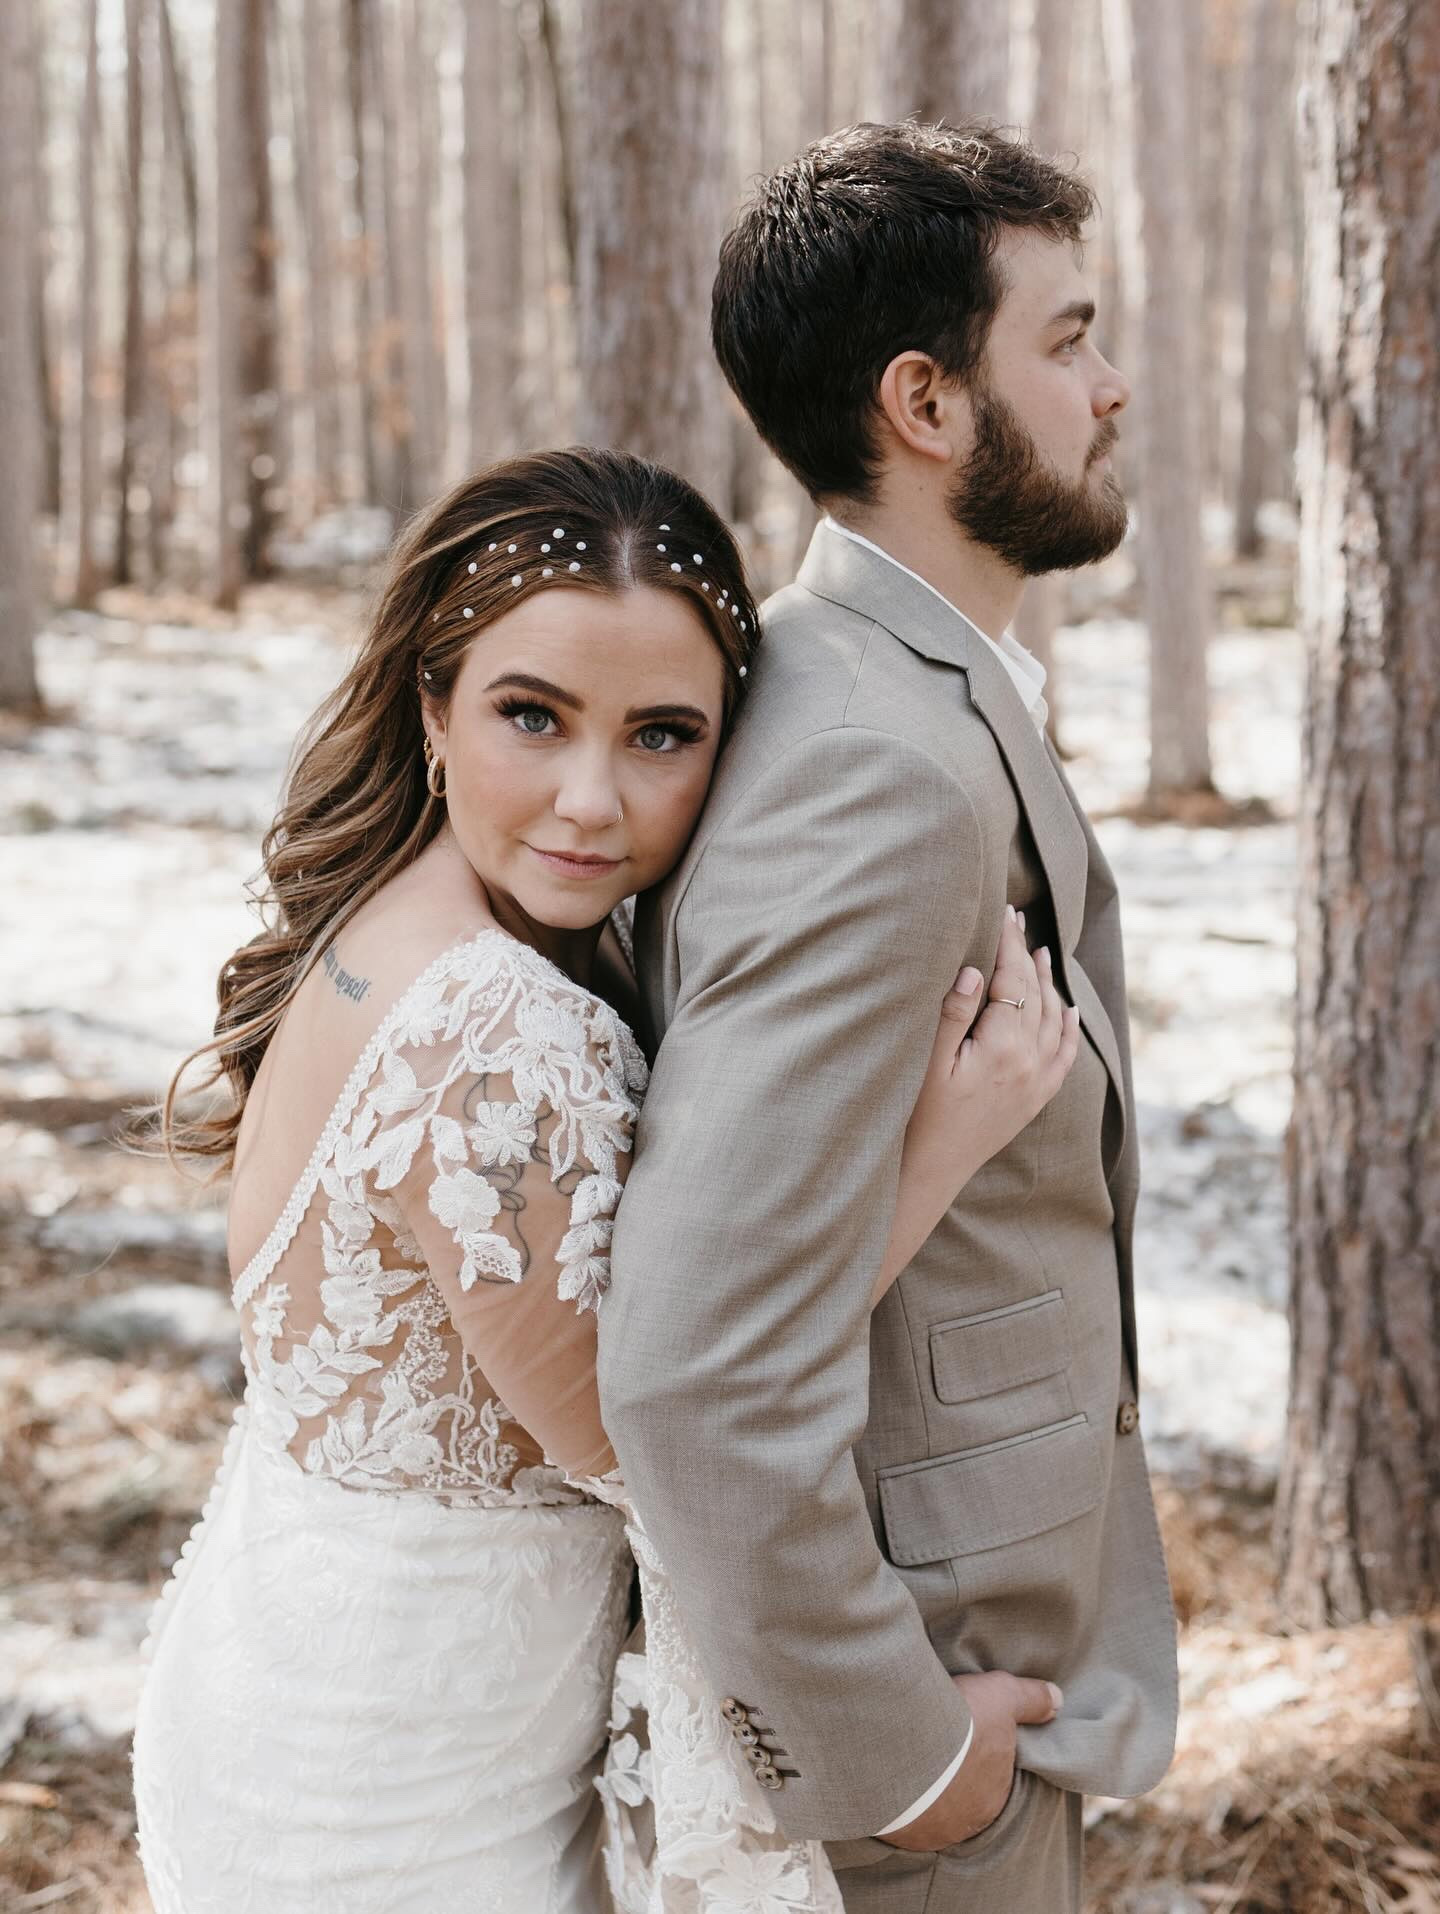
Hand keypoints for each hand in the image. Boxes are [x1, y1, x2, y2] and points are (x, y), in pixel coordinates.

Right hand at [880, 1671, 1062, 1851]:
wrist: (903, 1739)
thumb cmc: (960, 1720)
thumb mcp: (1002, 1695)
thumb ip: (1031, 1700)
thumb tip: (1057, 1700)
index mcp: (995, 1796)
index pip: (993, 1778)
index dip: (980, 1754)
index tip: (965, 1735)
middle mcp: (966, 1821)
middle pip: (962, 1796)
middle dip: (953, 1775)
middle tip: (937, 1744)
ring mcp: (930, 1829)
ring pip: (931, 1809)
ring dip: (925, 1789)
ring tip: (911, 1757)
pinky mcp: (898, 1831)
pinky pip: (902, 1817)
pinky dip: (900, 1800)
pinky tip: (894, 1776)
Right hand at [908, 906, 1079, 1185]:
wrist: (933, 1169)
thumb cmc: (920, 1116)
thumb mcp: (928, 1062)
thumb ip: (953, 1014)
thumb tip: (974, 971)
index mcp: (1003, 1047)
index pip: (1012, 980)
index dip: (1009, 943)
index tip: (1006, 912)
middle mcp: (1029, 1062)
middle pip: (1036, 993)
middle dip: (1027, 955)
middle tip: (1019, 922)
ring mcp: (1037, 1081)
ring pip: (1053, 1019)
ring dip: (1048, 983)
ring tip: (1041, 953)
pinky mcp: (1036, 1097)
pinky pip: (1064, 1054)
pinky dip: (1068, 1027)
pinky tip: (1069, 1009)